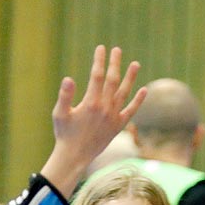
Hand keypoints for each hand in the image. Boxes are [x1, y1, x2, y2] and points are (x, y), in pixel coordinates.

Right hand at [41, 45, 147, 196]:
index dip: (99, 60)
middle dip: (114, 63)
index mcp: (90, 103)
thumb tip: (68, 78)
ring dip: (131, 77)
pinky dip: (138, 101)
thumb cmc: (64, 134)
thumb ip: (65, 96)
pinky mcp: (118, 126)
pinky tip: (144, 90)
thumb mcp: (60, 114)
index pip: (97, 76)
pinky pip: (131, 111)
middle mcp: (105, 108)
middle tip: (117, 50)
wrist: (75, 157)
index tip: (101, 48)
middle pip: (112, 80)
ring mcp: (113, 117)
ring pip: (124, 93)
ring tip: (136, 64)